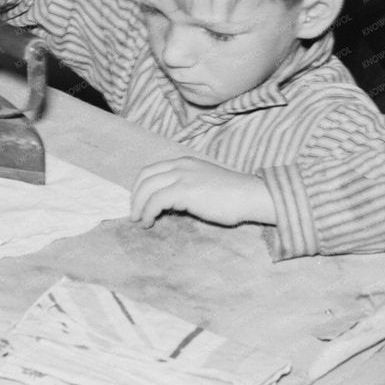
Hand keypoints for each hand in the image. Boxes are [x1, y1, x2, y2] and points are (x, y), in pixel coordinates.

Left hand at [129, 158, 275, 226]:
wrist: (249, 196)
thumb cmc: (232, 196)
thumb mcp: (204, 185)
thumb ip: (186, 189)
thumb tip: (169, 204)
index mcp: (184, 162)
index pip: (151, 170)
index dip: (140, 187)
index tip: (139, 203)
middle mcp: (180, 165)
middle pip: (145, 177)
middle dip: (136, 197)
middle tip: (135, 214)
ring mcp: (182, 176)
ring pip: (147, 189)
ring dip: (139, 207)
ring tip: (140, 221)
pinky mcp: (184, 190)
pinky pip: (156, 201)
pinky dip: (148, 212)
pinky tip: (150, 223)